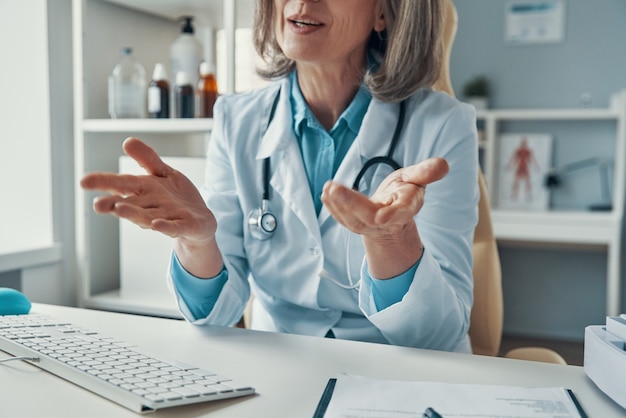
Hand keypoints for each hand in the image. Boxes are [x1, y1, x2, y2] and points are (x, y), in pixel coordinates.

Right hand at [80, 137, 216, 246]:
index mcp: (144, 191)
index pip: (122, 184)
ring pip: (148, 217)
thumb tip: (128, 141)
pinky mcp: (185, 227)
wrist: (201, 222)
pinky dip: (166, 227)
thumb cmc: (177, 198)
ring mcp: (168, 218)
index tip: (84, 181)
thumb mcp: (164, 173)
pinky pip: (174, 228)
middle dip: (115, 204)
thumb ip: (147, 159)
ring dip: (134, 214)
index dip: (104, 182)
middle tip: (97, 204)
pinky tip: (157, 225)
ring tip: (119, 209)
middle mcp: (152, 206)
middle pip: (131, 204)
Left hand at [322, 158, 448, 236]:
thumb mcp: (417, 178)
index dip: (392, 215)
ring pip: (353, 221)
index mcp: (406, 207)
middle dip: (352, 205)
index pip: (401, 213)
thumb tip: (443, 165)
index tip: (380, 217)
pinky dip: (332, 208)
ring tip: (328, 188)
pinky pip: (343, 219)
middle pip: (368, 217)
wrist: (391, 212)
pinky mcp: (356, 223)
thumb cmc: (404, 191)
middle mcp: (387, 219)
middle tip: (335, 189)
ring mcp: (370, 225)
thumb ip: (427, 172)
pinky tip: (325, 194)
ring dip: (338, 206)